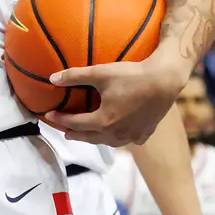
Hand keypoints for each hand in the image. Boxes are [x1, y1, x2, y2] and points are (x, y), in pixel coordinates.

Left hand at [46, 57, 189, 145]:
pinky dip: (117, 138)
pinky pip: (126, 141)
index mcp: (103, 121)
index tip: (49, 115)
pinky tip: (116, 134)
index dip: (60, 119)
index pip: (74, 123)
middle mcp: (116, 134)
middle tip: (64, 131)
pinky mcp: (145, 134)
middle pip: (89, 137)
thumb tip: (52, 79)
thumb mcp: (100, 73)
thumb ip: (74, 76)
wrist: (165, 80)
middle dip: (74, 133)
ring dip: (94, 138)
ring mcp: (132, 136)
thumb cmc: (132, 76)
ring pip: (107, 141)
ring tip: (87, 134)